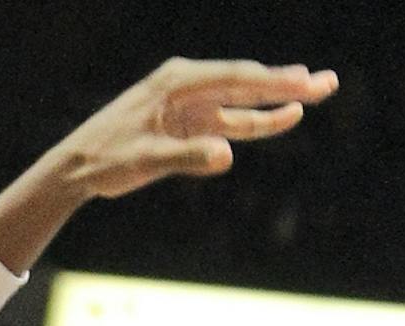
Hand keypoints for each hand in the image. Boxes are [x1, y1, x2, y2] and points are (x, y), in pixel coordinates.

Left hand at [53, 59, 337, 200]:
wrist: (77, 168)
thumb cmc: (105, 159)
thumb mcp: (144, 159)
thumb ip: (186, 156)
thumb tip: (226, 155)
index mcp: (176, 83)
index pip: (234, 79)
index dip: (273, 82)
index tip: (303, 84)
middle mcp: (187, 87)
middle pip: (245, 84)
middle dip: (287, 85)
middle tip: (327, 84)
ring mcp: (189, 106)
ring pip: (241, 103)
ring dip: (277, 102)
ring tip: (315, 95)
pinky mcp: (187, 126)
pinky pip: (228, 122)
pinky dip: (254, 121)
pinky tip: (283, 116)